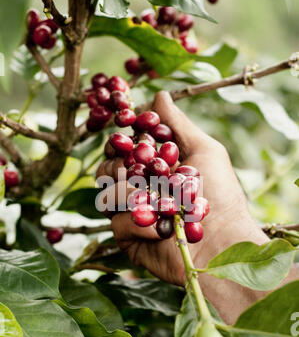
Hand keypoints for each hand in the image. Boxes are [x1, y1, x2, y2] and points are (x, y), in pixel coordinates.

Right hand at [96, 91, 268, 323]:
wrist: (223, 241)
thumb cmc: (219, 194)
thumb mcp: (204, 151)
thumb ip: (177, 124)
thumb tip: (159, 94)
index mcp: (154, 168)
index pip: (123, 150)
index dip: (119, 143)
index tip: (124, 140)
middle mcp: (140, 189)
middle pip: (106, 170)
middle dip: (116, 167)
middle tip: (131, 170)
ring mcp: (134, 214)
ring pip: (106, 196)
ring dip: (127, 195)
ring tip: (153, 200)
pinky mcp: (129, 239)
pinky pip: (118, 224)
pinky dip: (139, 224)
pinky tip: (160, 229)